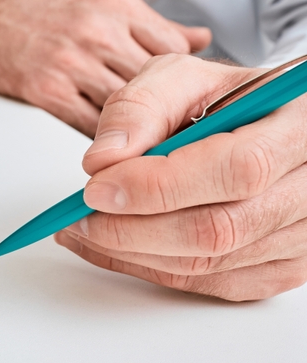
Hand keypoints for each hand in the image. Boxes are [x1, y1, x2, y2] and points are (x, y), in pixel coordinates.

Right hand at [0, 0, 211, 136]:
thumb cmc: (37, 11)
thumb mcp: (101, 1)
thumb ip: (152, 24)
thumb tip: (201, 39)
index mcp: (116, 5)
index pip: (174, 49)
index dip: (184, 81)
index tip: (184, 99)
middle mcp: (97, 31)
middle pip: (154, 82)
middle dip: (165, 110)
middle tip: (172, 132)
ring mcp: (71, 62)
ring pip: (126, 108)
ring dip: (136, 131)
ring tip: (143, 146)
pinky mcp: (46, 90)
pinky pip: (89, 126)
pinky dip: (104, 141)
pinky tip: (109, 147)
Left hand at [55, 54, 306, 300]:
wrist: (271, 126)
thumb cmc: (231, 100)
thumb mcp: (182, 78)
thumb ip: (140, 107)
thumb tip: (102, 160)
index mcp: (303, 124)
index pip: (238, 168)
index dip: (158, 186)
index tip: (95, 188)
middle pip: (222, 228)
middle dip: (133, 229)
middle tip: (78, 219)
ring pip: (214, 263)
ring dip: (135, 254)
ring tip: (86, 232)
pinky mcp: (288, 266)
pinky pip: (216, 283)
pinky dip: (156, 270)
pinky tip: (118, 249)